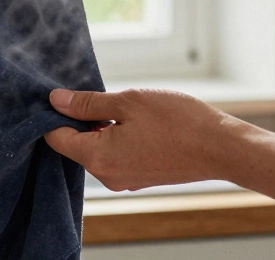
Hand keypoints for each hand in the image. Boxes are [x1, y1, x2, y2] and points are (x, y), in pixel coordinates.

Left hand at [43, 87, 247, 190]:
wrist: (220, 148)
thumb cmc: (176, 122)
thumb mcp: (128, 102)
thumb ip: (88, 103)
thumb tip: (55, 101)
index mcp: (97, 158)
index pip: (55, 139)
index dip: (54, 115)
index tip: (63, 94)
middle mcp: (106, 176)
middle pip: (75, 145)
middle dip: (79, 120)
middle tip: (98, 95)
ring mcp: (124, 180)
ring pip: (96, 150)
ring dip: (100, 128)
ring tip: (122, 107)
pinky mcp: (139, 178)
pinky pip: (115, 156)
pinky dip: (116, 138)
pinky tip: (135, 122)